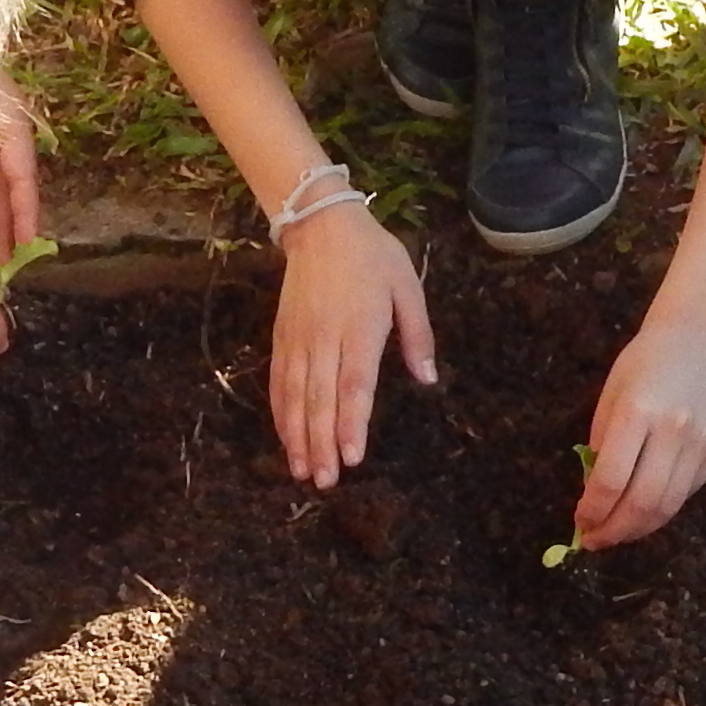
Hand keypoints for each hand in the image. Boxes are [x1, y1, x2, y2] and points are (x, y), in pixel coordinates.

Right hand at [269, 202, 436, 487]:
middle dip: (322, 443)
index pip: (354, 384)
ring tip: (302, 472)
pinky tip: (285, 438)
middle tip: (325, 481)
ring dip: (298, 436)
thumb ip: (418, 335)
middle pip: (321, 399)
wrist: (320, 224)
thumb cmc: (372, 256)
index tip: (352, 456)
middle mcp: (325, 338)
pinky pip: (278, 381)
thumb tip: (427, 379)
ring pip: (295, 395)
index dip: (351, 423)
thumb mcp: (407, 286)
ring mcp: (299, 339)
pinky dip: (280, 413)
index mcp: (361, 327)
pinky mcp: (281, 337)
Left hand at [573, 319, 705, 548]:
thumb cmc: (642, 365)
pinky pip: (687, 493)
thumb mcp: (609, 398)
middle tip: (597, 540)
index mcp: (638, 412)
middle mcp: (674, 430)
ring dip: (639, 528)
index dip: (592, 511)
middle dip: (615, 531)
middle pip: (642, 503)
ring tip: (619, 533)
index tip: (580, 525)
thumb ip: (602, 448)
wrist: (695, 341)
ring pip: (669, 506)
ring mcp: (702, 442)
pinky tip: (646, 507)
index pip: (611, 480)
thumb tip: (594, 499)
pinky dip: (663, 508)